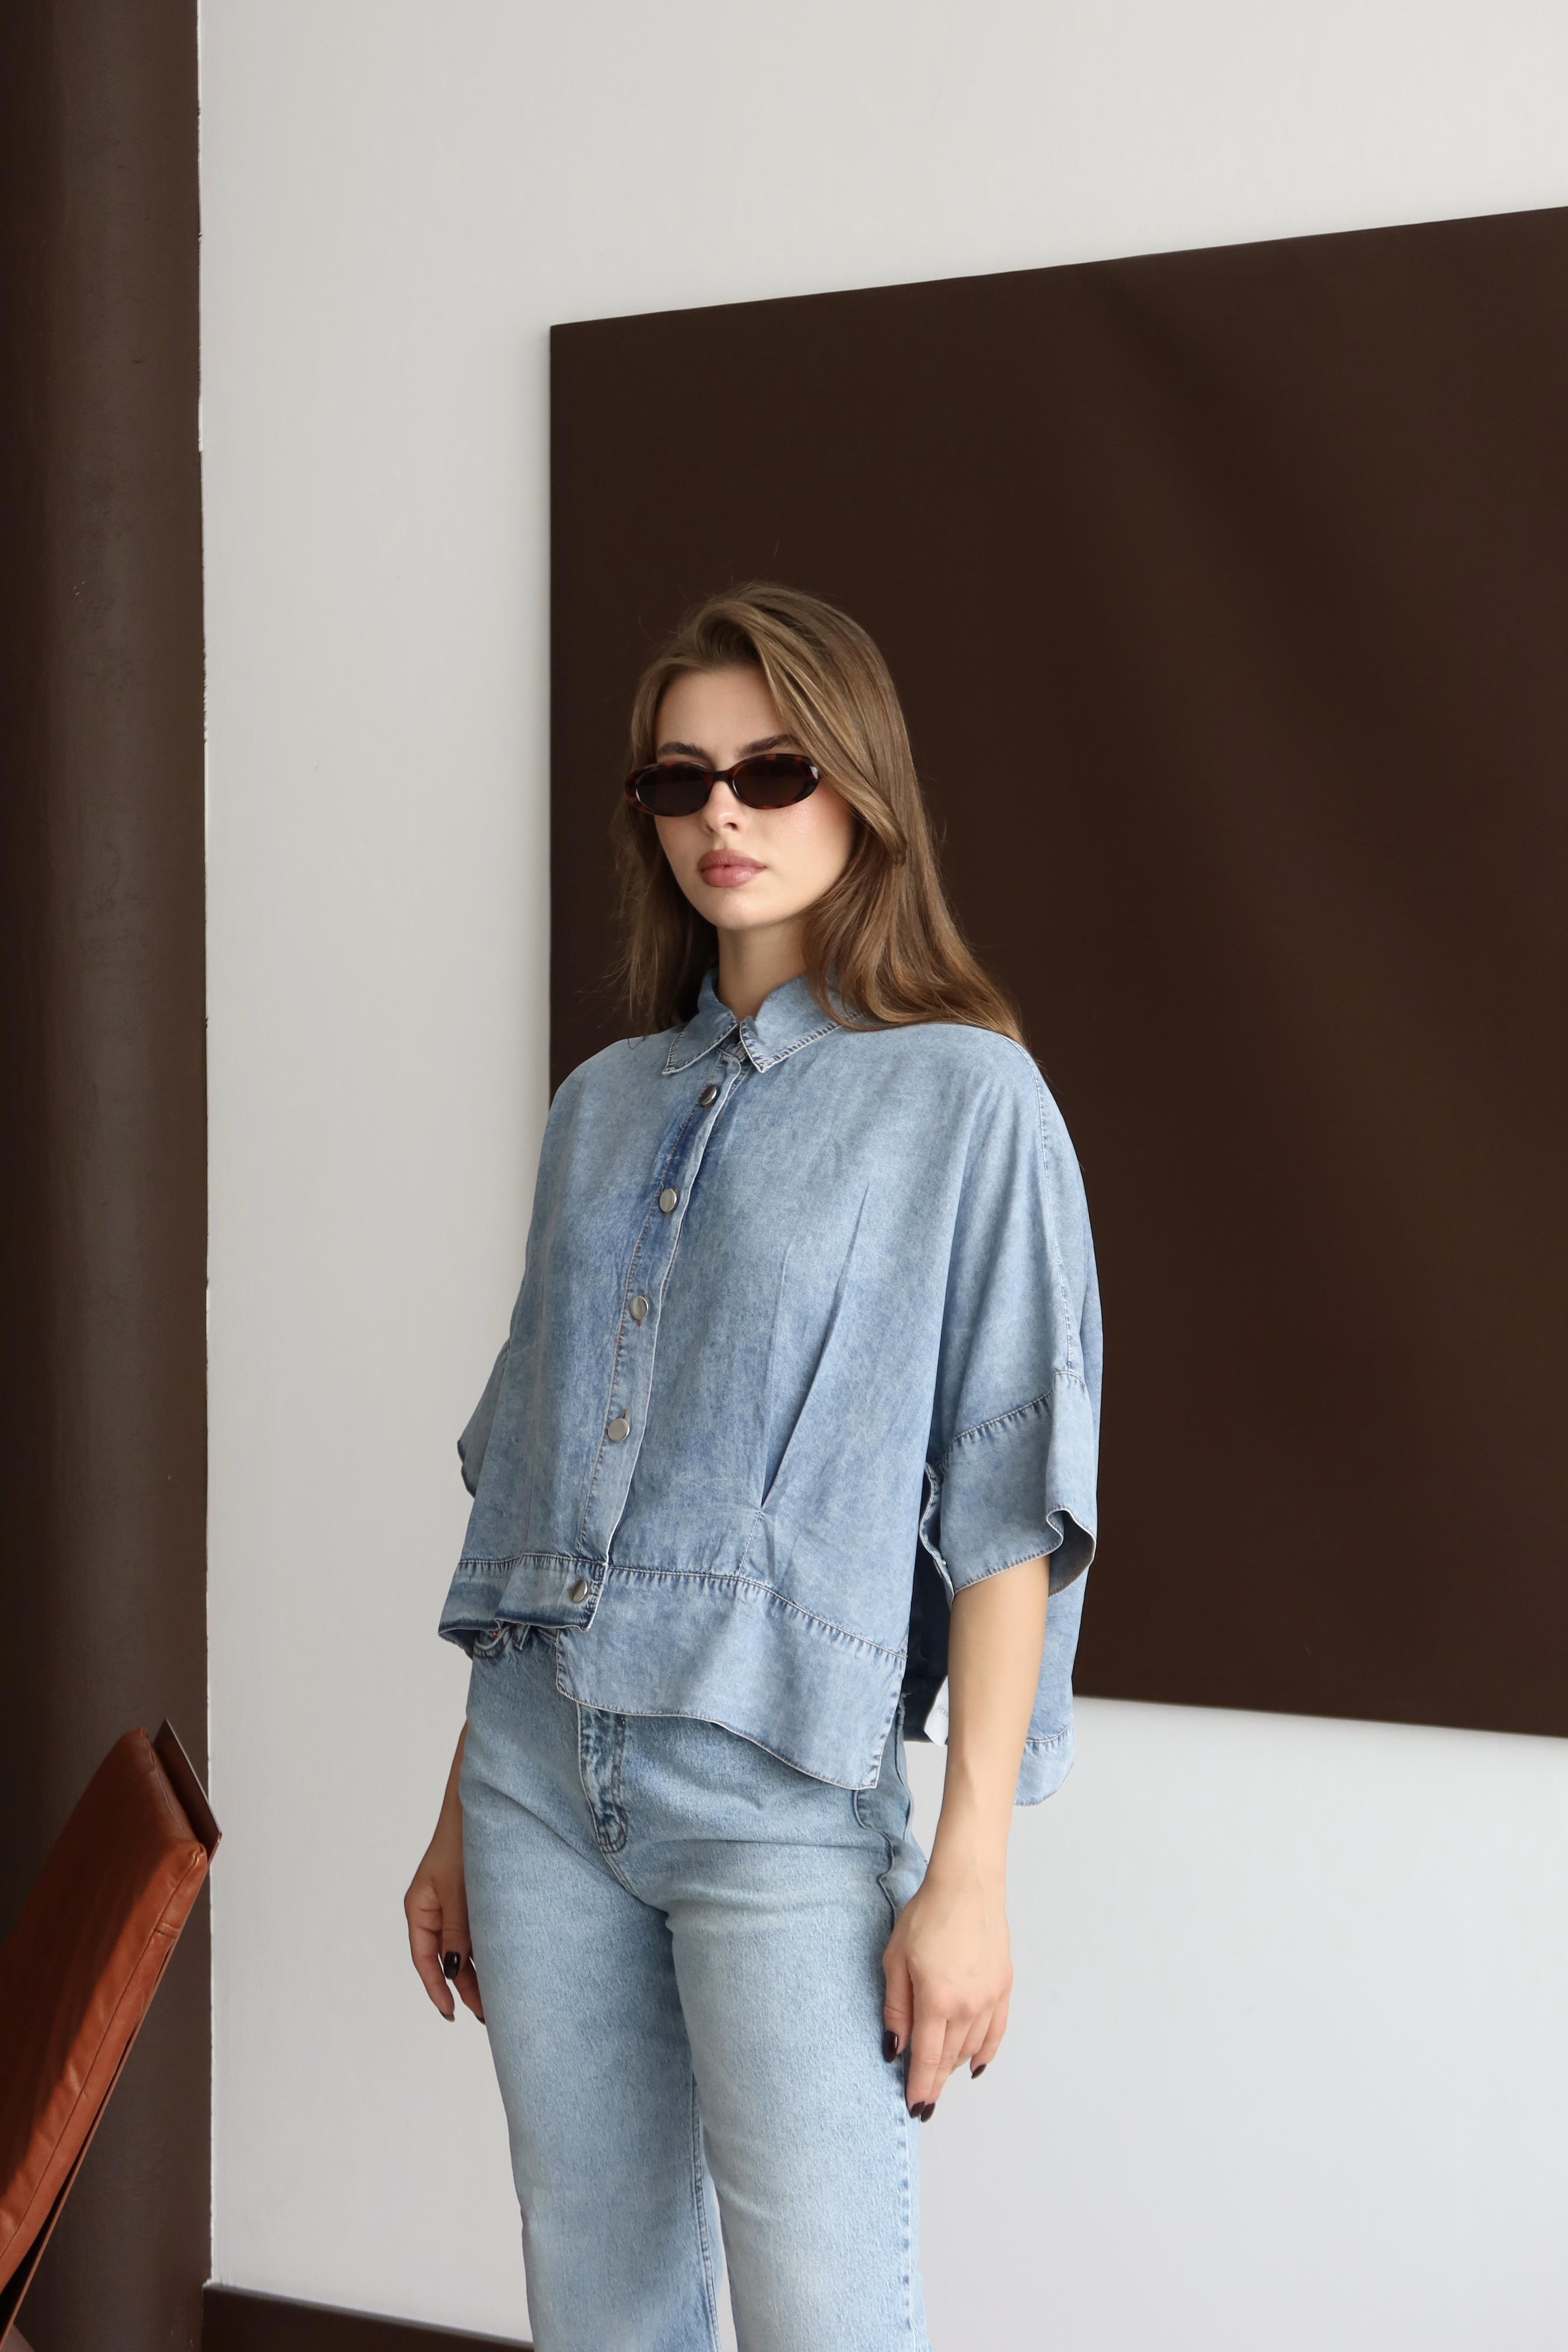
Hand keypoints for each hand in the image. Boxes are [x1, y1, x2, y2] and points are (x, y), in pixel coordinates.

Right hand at [404, 1807, 484, 2023]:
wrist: (480, 1806)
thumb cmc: (463, 1843)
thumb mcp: (457, 1891)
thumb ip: (456, 1930)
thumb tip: (453, 1970)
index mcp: (420, 1909)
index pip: (423, 1959)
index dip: (436, 1989)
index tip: (451, 2013)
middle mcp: (434, 1911)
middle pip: (445, 1960)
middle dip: (464, 1988)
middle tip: (488, 2014)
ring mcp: (453, 1907)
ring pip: (462, 1950)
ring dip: (477, 1973)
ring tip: (497, 2001)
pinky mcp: (472, 1901)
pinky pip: (475, 1934)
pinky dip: (485, 1952)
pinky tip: (501, 1969)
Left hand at [881, 1855, 1010, 2114]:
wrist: (967, 1886)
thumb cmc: (926, 1916)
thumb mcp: (896, 1959)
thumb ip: (896, 2007)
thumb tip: (895, 2048)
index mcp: (936, 2000)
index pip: (927, 2058)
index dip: (920, 2086)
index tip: (914, 2106)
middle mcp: (967, 2006)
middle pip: (950, 2057)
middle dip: (935, 2081)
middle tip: (924, 2100)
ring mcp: (989, 1998)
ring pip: (972, 2048)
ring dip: (955, 2065)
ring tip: (940, 2076)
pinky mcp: (1004, 1987)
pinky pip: (996, 2032)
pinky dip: (985, 2051)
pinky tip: (975, 2063)